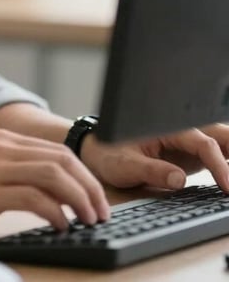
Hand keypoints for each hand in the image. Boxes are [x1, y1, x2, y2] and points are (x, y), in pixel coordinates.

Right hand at [0, 129, 110, 242]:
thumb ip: (8, 175)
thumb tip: (48, 196)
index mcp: (0, 141)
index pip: (57, 151)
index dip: (84, 176)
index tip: (97, 200)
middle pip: (62, 159)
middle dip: (90, 187)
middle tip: (102, 214)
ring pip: (53, 174)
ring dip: (79, 199)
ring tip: (88, 221)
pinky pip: (33, 198)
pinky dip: (55, 213)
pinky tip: (60, 227)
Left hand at [81, 123, 228, 191]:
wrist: (99, 151)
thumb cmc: (109, 154)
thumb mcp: (125, 165)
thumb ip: (151, 170)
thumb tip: (179, 179)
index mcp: (167, 128)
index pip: (203, 142)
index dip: (219, 165)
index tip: (227, 186)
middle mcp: (181, 130)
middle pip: (219, 133)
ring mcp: (187, 141)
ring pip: (220, 140)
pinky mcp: (190, 153)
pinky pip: (215, 152)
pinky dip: (227, 161)